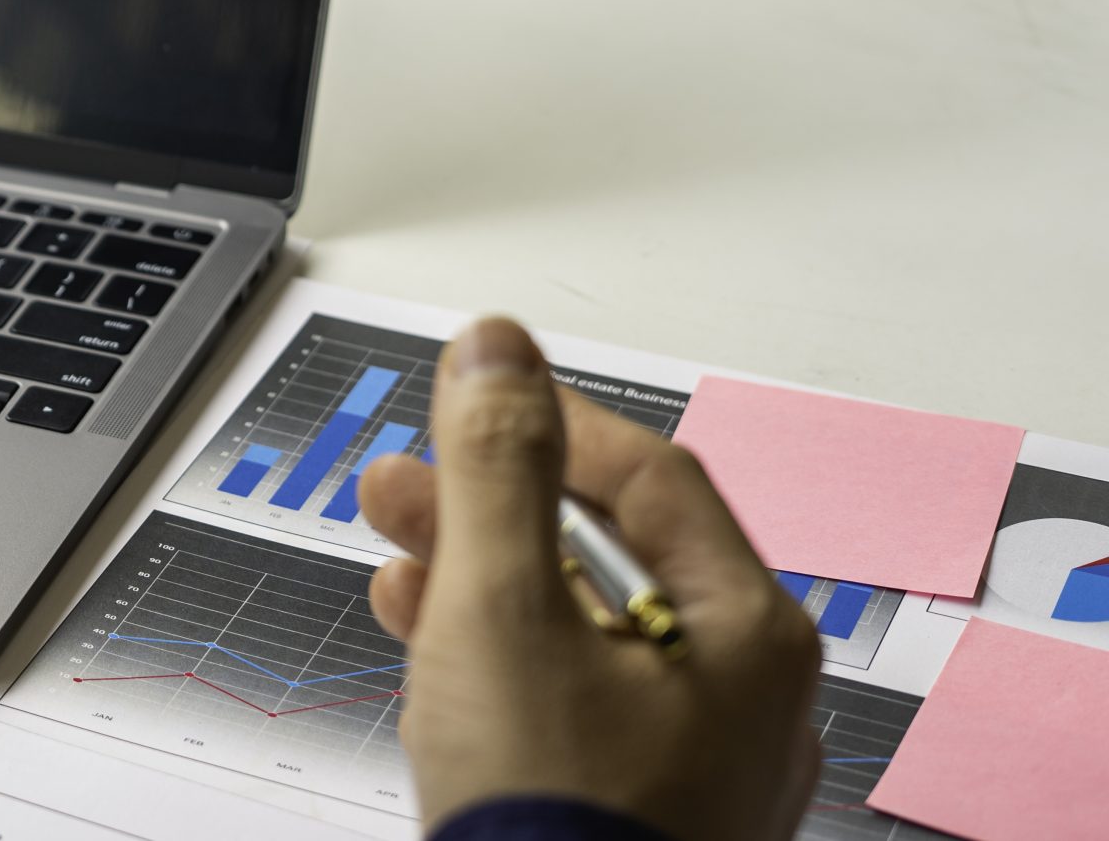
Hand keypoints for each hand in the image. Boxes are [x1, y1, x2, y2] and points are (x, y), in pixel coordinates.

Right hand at [355, 318, 820, 840]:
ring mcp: (698, 769)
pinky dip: (500, 657)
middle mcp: (745, 700)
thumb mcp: (502, 604)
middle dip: (492, 506)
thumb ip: (497, 466)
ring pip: (585, 632)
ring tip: (396, 556)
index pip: (652, 480)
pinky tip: (429, 642)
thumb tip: (497, 350)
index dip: (549, 425)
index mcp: (747, 636)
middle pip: (613, 557)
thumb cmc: (553, 815)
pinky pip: (575, 703)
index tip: (473, 399)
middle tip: (407, 480)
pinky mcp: (643, 819)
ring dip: (482, 578)